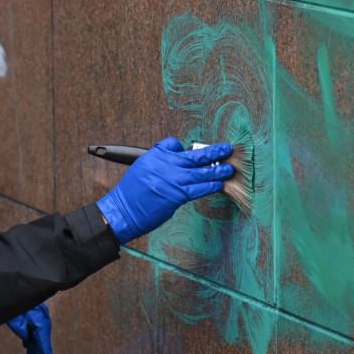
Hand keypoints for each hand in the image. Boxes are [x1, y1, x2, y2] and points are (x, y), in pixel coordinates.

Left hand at [6, 303, 52, 353]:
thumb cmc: (1, 293)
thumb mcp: (7, 311)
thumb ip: (17, 324)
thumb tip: (26, 336)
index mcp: (33, 308)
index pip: (41, 330)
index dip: (45, 346)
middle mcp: (36, 307)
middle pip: (42, 330)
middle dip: (41, 348)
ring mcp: (33, 306)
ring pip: (37, 327)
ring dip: (35, 342)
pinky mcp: (28, 306)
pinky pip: (32, 322)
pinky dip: (31, 334)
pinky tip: (27, 344)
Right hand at [97, 137, 232, 244]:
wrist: (124, 211)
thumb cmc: (132, 192)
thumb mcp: (142, 167)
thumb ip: (160, 162)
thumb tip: (178, 161)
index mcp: (156, 155)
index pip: (174, 143)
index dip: (184, 147)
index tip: (191, 151)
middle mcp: (167, 164)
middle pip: (195, 155)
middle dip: (214, 151)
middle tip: (227, 149)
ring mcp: (174, 180)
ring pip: (202, 172)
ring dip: (218, 169)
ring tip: (229, 168)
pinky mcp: (178, 196)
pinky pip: (200, 188)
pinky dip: (211, 185)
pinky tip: (219, 184)